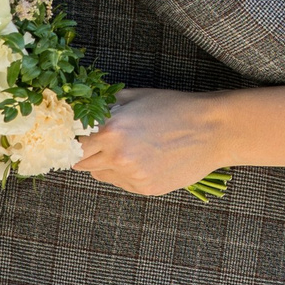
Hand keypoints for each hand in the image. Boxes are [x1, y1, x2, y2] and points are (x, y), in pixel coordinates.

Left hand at [74, 88, 226, 197]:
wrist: (212, 130)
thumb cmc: (174, 107)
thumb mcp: (135, 96)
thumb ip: (104, 107)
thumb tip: (80, 110)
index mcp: (111, 129)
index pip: (73, 142)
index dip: (72, 138)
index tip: (76, 134)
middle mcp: (117, 156)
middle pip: (80, 163)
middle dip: (86, 152)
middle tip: (99, 142)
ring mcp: (132, 175)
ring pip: (100, 175)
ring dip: (104, 163)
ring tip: (127, 148)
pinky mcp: (145, 188)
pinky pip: (121, 183)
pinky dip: (125, 173)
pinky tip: (144, 158)